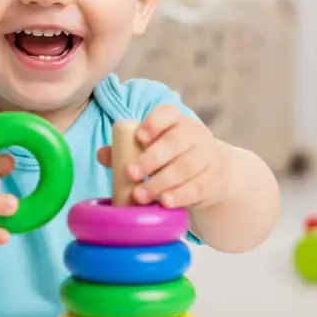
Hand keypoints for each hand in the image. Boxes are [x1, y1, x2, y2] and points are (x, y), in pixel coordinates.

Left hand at [97, 105, 231, 208]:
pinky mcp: (215, 178)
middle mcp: (194, 133)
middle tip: (130, 174)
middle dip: (151, 159)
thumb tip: (101, 154)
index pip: (167, 113)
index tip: (139, 136)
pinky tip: (166, 202)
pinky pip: (198, 187)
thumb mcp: (151, 149)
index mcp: (175, 120)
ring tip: (140, 195)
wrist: (212, 172)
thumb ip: (125, 150)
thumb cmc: (171, 157)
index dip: (154, 123)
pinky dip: (181, 195)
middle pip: (175, 143)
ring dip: (161, 182)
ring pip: (186, 167)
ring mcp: (208, 155)